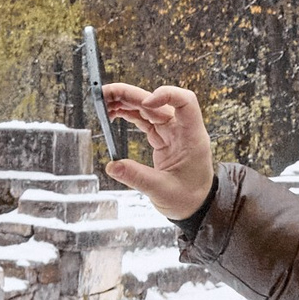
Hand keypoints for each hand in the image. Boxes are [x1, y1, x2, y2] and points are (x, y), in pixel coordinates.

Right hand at [101, 83, 216, 219]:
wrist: (195, 205)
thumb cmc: (189, 198)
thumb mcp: (162, 191)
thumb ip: (137, 177)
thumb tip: (112, 166)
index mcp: (191, 136)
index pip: (185, 102)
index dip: (166, 95)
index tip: (145, 102)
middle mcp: (181, 128)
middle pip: (157, 101)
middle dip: (131, 94)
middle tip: (104, 94)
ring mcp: (171, 131)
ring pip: (148, 108)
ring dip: (126, 101)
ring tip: (103, 102)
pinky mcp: (162, 137)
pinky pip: (144, 119)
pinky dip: (129, 114)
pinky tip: (113, 112)